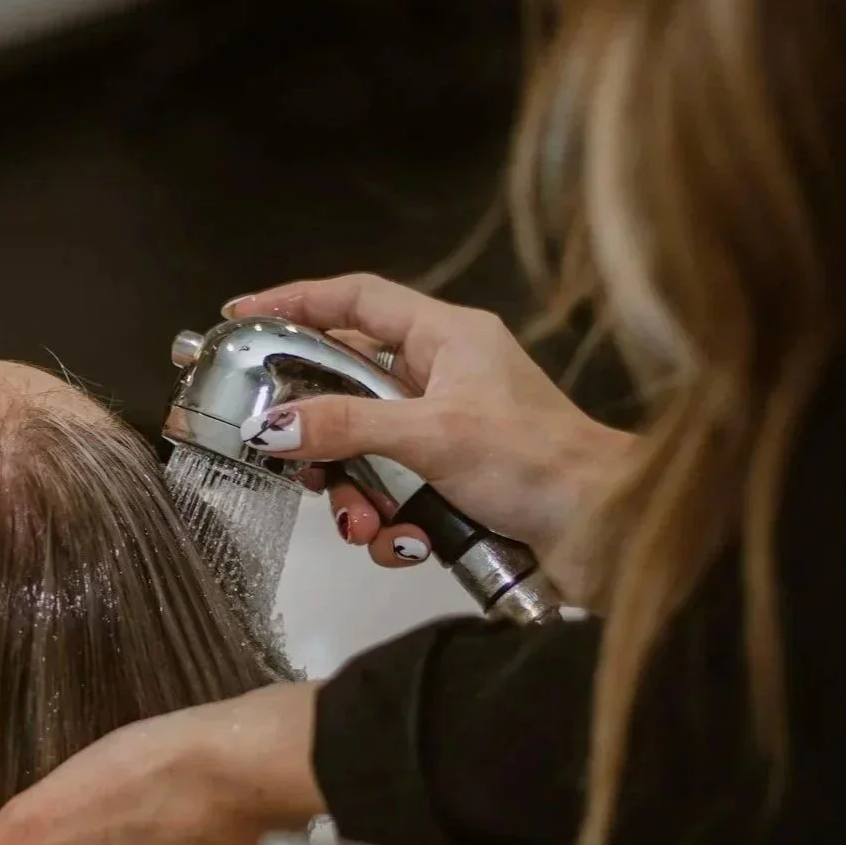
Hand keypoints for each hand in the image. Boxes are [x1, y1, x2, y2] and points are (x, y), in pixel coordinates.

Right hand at [227, 274, 631, 603]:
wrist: (604, 533)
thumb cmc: (537, 463)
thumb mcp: (431, 435)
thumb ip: (347, 427)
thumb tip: (273, 427)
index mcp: (448, 338)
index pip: (357, 299)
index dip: (297, 302)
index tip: (241, 318)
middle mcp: (445, 378)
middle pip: (348, 390)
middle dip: (321, 439)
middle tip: (295, 465)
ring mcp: (448, 434)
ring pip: (365, 455)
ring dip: (356, 498)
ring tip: (366, 526)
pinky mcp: (453, 486)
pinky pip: (393, 500)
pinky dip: (391, 528)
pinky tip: (409, 545)